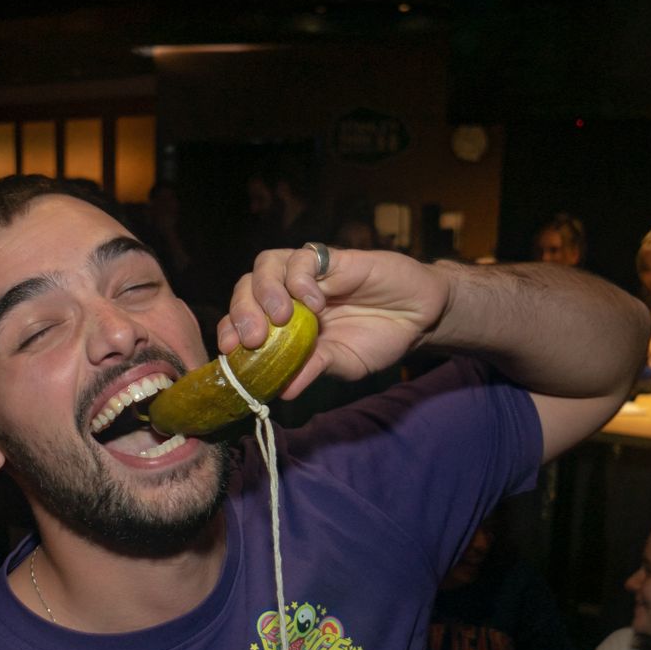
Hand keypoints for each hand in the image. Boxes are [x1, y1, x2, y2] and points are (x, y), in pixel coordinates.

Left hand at [216, 246, 448, 398]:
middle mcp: (290, 292)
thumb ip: (314, 369)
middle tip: (255, 338)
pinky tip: (316, 301)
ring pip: (267, 265)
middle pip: (246, 288)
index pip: (242, 319)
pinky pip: (304, 258)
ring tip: (282, 317)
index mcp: (284, 321)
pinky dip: (301, 278)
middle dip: (241, 312)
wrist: (420, 317)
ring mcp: (310, 273)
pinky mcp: (333, 258)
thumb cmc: (379, 338)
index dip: (230, 332)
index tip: (230, 352)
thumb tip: (282, 392)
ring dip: (266, 291)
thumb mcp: (344, 362)